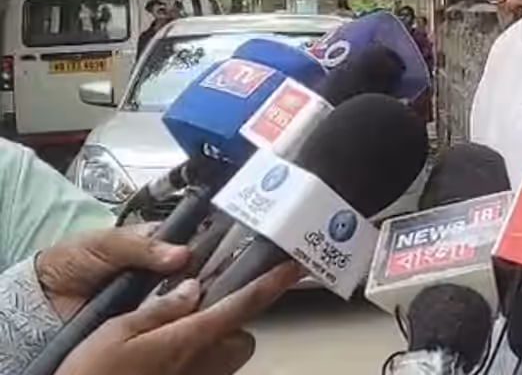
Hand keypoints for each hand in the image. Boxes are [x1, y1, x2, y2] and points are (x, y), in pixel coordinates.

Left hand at [35, 226, 189, 319]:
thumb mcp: (107, 243)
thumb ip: (143, 246)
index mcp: (152, 243)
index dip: (200, 249)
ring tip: (189, 300)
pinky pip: (162, 318)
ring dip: (184, 299)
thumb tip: (182, 253)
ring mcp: (150, 296)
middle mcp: (157, 270)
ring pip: (180, 296)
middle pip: (189, 272)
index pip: (188, 242)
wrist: (42, 298)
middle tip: (199, 282)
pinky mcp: (141, 319)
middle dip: (194, 278)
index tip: (212, 257)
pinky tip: (176, 316)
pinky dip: (168, 317)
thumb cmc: (72, 260)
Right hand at [54, 263, 301, 374]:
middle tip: (191, 317)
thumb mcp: (117, 332)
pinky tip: (165, 362)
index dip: (272, 283)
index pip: (243, 304)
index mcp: (190, 338)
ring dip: (211, 345)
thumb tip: (193, 288)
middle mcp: (205, 363)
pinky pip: (210, 370)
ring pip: (226, 356)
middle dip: (226, 323)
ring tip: (169, 343)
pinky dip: (197, 361)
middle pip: (240, 335)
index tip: (295, 267)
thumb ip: (161, 308)